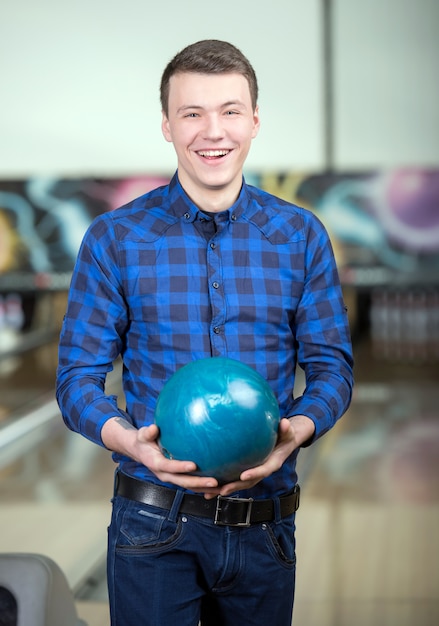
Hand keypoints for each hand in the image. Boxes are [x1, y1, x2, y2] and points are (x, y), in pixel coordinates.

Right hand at [101, 417, 218, 492]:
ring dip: (205, 489)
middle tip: (214, 482)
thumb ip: (148, 433)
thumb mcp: (142, 435)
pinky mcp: (178, 477)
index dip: (181, 467)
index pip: (169, 467)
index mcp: (156, 464)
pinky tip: (218, 484)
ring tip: (222, 488)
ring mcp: (172, 477)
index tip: (194, 466)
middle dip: (199, 483)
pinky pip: (192, 484)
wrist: (141, 451)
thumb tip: (154, 428)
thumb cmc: (144, 441)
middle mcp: (165, 474)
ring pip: (190, 486)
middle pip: (183, 482)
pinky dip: (204, 487)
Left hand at [203, 414, 314, 498]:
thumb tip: (285, 422)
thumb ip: (286, 429)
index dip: (254, 474)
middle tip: (222, 490)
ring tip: (208, 492)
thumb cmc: (284, 435)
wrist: (284, 442)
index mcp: (272, 463)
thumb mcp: (287, 431)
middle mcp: (262, 470)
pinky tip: (206, 483)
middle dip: (235, 487)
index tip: (243, 475)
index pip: (263, 471)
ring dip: (224, 489)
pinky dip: (221, 482)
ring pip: (238, 483)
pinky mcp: (245, 470)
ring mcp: (253, 472)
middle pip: (248, 482)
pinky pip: (232, 477)